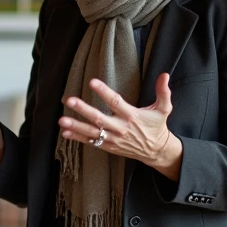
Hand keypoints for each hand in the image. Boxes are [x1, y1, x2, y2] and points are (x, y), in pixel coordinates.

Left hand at [58, 73, 183, 177]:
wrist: (156, 151)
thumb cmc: (157, 126)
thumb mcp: (164, 109)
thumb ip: (163, 92)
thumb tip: (164, 75)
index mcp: (132, 116)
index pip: (115, 102)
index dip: (104, 92)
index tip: (92, 82)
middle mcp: (120, 128)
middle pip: (99, 118)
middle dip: (83, 110)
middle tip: (69, 100)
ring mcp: (113, 139)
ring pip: (92, 132)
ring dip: (76, 126)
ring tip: (61, 120)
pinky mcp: (109, 146)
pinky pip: (91, 142)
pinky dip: (78, 138)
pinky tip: (65, 132)